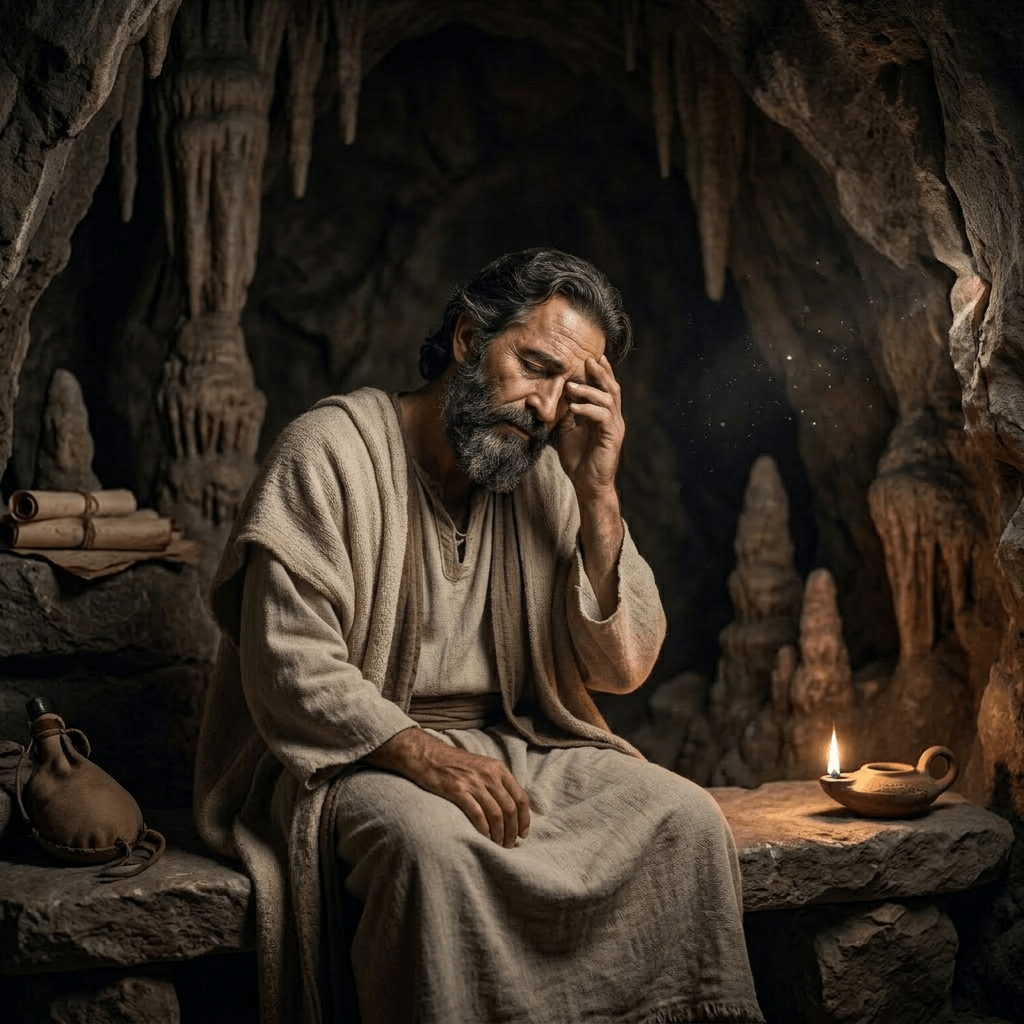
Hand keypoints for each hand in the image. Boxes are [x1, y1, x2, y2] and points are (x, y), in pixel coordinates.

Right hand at [366, 727, 529, 847]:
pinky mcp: (458, 791)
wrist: (429, 756)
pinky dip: (483, 830)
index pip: (520, 797)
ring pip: (496, 815)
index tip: (523, 833)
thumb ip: (497, 783)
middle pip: (510, 809)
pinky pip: (477, 815)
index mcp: (499, 769)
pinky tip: (484, 838)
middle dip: (513, 831)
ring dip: (500, 834)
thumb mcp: (483, 767)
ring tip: (498, 844)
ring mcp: (474, 783)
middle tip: (510, 844)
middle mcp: (489, 775)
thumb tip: (511, 810)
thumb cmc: (456, 764)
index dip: (524, 819)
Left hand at [556, 354, 623, 498]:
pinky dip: (588, 409)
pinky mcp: (612, 437)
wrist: (587, 485)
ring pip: (608, 399)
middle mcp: (612, 419)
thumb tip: (557, 400)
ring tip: (571, 387)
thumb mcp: (567, 433)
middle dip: (600, 373)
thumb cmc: (579, 462)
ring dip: (589, 390)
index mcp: (604, 417)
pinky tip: (574, 407)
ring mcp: (614, 427)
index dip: (600, 373)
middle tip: (588, 360)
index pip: (604, 389)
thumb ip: (567, 416)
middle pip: (611, 389)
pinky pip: (602, 416)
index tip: (589, 358)